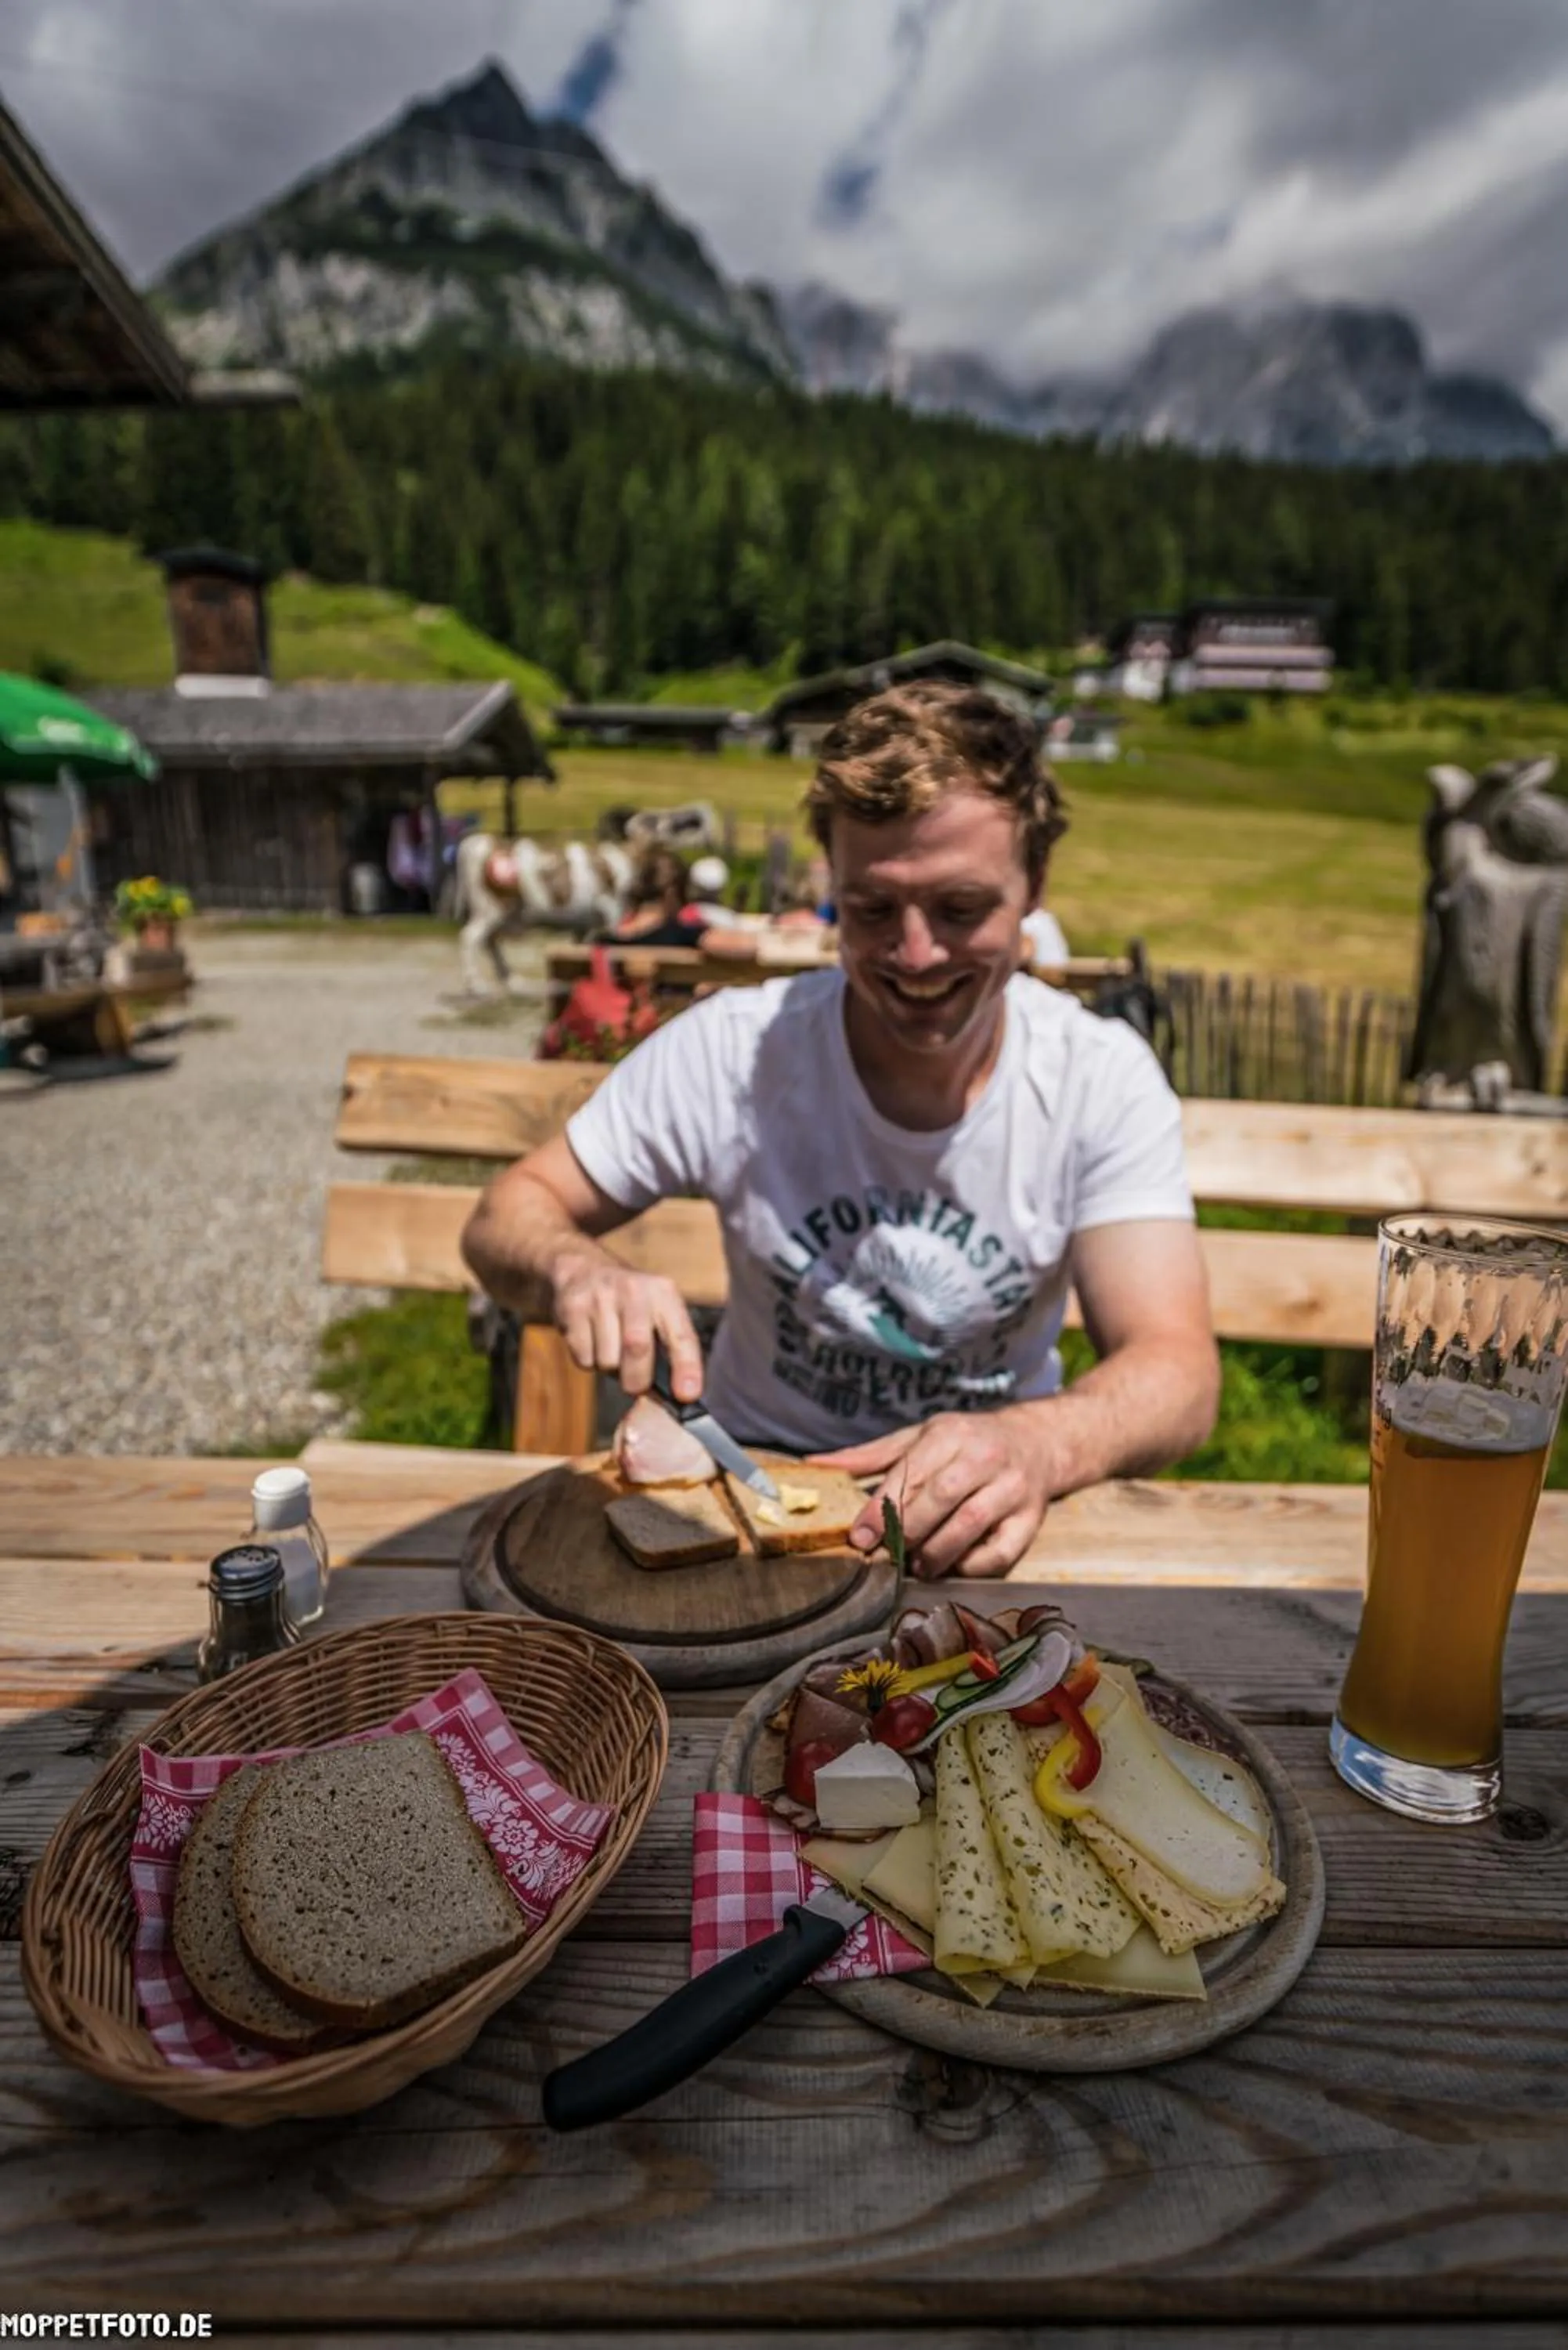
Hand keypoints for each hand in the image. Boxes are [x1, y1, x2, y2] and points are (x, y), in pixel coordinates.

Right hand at [550, 1248, 703, 1400]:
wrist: (583, 1268)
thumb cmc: (630, 1303)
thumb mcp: (657, 1309)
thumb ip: (669, 1344)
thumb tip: (677, 1393)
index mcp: (664, 1293)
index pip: (681, 1334)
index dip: (687, 1367)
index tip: (687, 1395)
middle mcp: (634, 1290)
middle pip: (637, 1348)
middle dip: (637, 1380)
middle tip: (635, 1384)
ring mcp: (600, 1296)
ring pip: (607, 1359)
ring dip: (610, 1368)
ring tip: (610, 1348)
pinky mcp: (573, 1307)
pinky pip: (583, 1357)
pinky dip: (588, 1361)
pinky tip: (590, 1340)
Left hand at [810, 1407, 1051, 1578]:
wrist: (1037, 1443)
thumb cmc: (967, 1442)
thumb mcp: (919, 1438)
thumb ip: (871, 1456)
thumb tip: (816, 1464)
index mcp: (951, 1433)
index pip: (912, 1473)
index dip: (882, 1508)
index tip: (860, 1536)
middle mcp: (985, 1456)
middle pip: (941, 1498)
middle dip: (908, 1532)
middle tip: (887, 1554)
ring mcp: (1012, 1488)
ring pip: (969, 1525)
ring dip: (936, 1553)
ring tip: (918, 1565)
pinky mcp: (1031, 1519)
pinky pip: (1001, 1552)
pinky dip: (972, 1565)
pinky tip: (954, 1565)